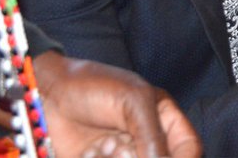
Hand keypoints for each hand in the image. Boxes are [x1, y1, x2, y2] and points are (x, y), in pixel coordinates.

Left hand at [32, 52, 200, 157]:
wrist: (48, 96)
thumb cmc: (95, 86)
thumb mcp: (134, 102)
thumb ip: (153, 137)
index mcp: (164, 118)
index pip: (189, 148)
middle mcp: (146, 141)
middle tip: (120, 149)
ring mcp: (122, 155)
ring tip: (100, 146)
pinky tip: (88, 152)